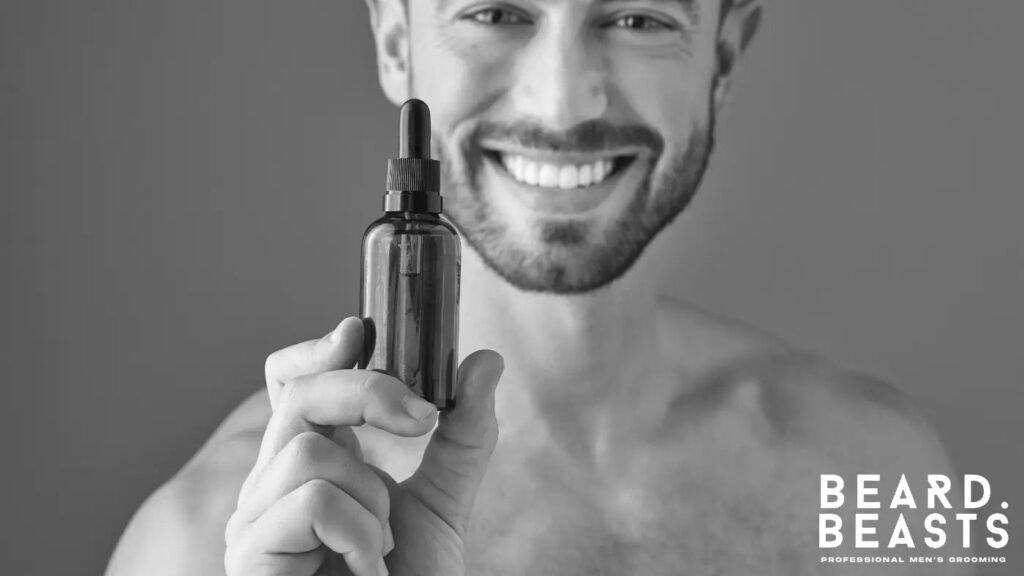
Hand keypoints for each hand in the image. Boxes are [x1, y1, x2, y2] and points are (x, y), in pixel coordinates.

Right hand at [224, 317, 503, 575]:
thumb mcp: (445, 502)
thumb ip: (463, 435)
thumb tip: (485, 361)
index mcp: (313, 461)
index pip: (287, 384)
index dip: (314, 351)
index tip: (360, 331)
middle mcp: (273, 483)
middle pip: (298, 395)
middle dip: (369, 392)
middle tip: (423, 420)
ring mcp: (254, 521)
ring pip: (308, 451)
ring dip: (371, 498)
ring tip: (382, 546)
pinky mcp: (250, 557)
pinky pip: (309, 501)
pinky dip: (357, 533)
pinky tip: (367, 569)